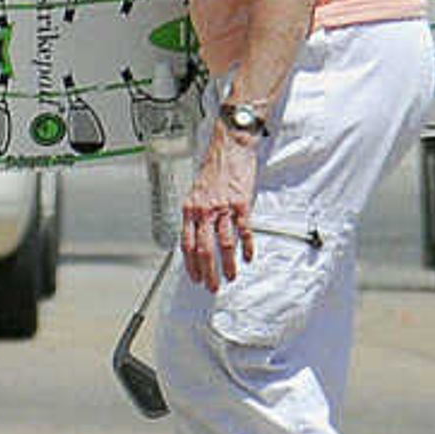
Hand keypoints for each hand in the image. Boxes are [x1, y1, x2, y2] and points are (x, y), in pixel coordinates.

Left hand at [179, 135, 258, 289]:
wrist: (230, 148)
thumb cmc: (215, 168)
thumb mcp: (197, 191)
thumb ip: (197, 213)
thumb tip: (197, 234)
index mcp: (190, 209)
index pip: (186, 244)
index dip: (190, 264)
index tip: (195, 277)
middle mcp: (203, 211)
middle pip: (203, 249)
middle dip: (207, 271)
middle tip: (211, 285)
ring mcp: (222, 208)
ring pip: (223, 244)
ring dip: (227, 264)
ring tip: (230, 276)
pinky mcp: (241, 204)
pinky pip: (243, 230)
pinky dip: (246, 246)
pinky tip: (248, 256)